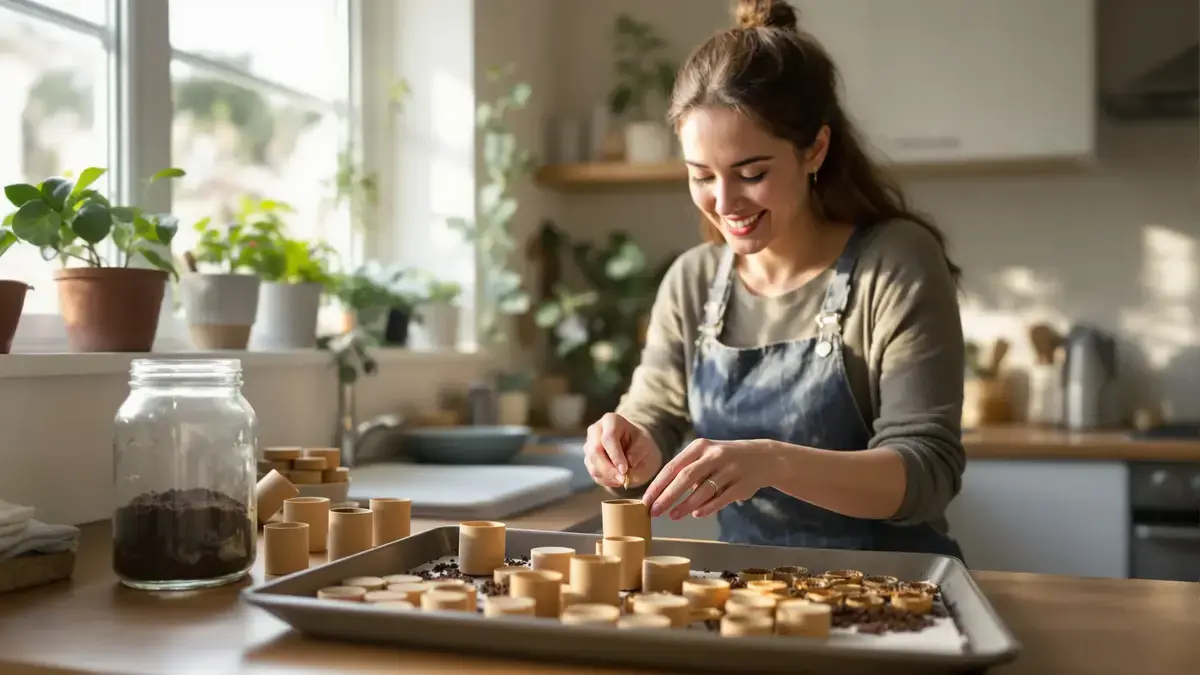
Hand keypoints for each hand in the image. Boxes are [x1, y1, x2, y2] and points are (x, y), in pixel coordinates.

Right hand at [583, 413, 662, 488]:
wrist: (635, 449)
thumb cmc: (641, 444)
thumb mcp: (646, 446)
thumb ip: (637, 454)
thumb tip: (626, 467)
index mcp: (611, 420)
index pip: (608, 437)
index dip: (615, 455)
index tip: (625, 470)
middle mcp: (595, 430)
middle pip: (595, 451)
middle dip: (609, 469)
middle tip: (623, 480)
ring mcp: (589, 445)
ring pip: (593, 465)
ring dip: (609, 476)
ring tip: (624, 479)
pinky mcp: (588, 459)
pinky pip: (594, 474)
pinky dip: (607, 480)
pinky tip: (618, 478)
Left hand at [642, 438, 779, 519]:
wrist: (762, 458)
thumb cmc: (724, 459)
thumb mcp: (705, 455)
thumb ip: (686, 470)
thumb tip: (660, 494)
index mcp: (700, 447)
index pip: (673, 467)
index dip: (658, 485)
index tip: (646, 500)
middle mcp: (714, 455)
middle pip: (685, 478)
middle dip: (667, 497)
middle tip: (654, 512)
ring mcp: (730, 469)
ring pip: (703, 490)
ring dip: (685, 505)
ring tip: (672, 516)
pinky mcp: (742, 484)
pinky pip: (721, 499)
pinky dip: (707, 508)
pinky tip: (696, 514)